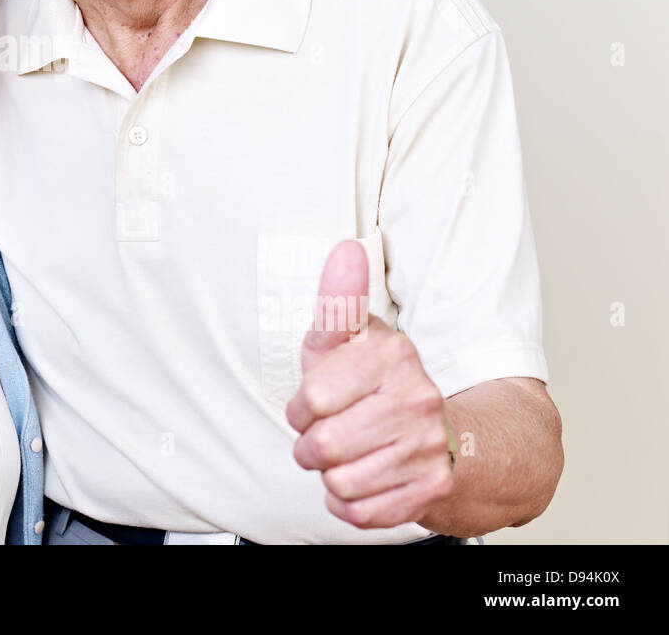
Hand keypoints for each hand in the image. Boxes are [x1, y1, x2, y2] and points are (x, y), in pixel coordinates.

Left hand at [285, 241, 454, 529]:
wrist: (461, 439)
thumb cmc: (382, 386)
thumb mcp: (354, 341)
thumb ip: (340, 301)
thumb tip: (345, 249)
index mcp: (392, 356)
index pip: (310, 397)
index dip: (302, 407)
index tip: (316, 403)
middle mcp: (417, 398)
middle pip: (322, 446)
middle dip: (312, 446)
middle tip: (330, 435)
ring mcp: (429, 446)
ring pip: (339, 482)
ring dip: (333, 475)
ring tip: (353, 456)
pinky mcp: (432, 489)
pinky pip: (359, 512)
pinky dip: (352, 503)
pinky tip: (368, 480)